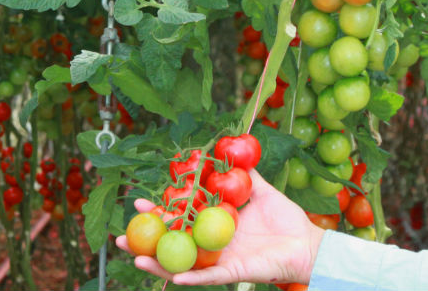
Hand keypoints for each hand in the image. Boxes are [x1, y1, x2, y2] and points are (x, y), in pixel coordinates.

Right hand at [115, 168, 325, 286]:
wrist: (306, 242)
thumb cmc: (285, 219)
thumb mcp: (261, 189)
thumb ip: (243, 173)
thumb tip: (226, 151)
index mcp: (214, 223)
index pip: (180, 217)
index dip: (158, 211)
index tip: (137, 200)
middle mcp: (212, 243)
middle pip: (172, 243)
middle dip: (146, 241)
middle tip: (122, 235)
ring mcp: (220, 260)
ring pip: (183, 263)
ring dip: (158, 263)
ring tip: (136, 257)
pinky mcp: (233, 273)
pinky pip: (208, 277)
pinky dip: (192, 276)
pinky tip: (174, 275)